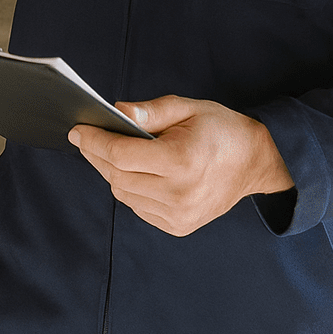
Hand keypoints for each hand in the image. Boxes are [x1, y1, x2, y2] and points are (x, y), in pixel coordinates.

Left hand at [68, 94, 293, 236]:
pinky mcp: (179, 226)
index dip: (94, 141)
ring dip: (111, 173)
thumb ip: (149, 111)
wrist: (255, 162)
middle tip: (85, 137)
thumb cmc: (220, 129)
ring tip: (108, 152)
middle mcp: (179, 193)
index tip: (77, 129)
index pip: (120, 156)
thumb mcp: (186, 107)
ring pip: (124, 194)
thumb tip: (115, 111)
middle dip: (96, 155)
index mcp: (181, 161)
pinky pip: (138, 207)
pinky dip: (129, 189)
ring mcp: (179, 215)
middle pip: (117, 176)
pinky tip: (134, 172)